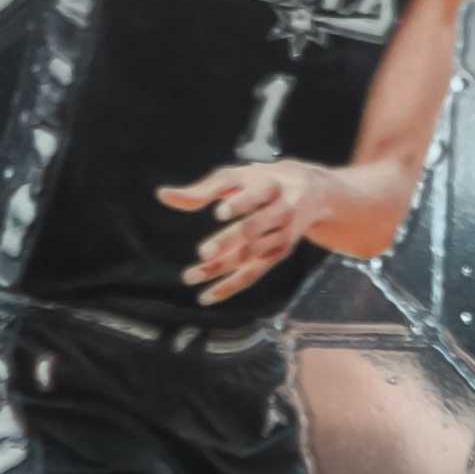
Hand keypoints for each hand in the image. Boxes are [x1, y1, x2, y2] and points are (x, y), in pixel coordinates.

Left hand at [158, 160, 330, 306]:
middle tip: (203, 252)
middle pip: (254, 229)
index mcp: (270, 186)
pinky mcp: (277, 255)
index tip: (220, 211)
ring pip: (249, 255)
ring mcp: (281, 237)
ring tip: (190, 275)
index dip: (239, 203)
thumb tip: (163, 196)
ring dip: (220, 267)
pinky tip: (207, 295)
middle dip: (229, 241)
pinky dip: (230, 286)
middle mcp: (280, 213)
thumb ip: (201, 190)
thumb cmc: (261, 182)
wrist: (311, 193)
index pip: (256, 195)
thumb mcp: (236, 178)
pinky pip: (253, 274)